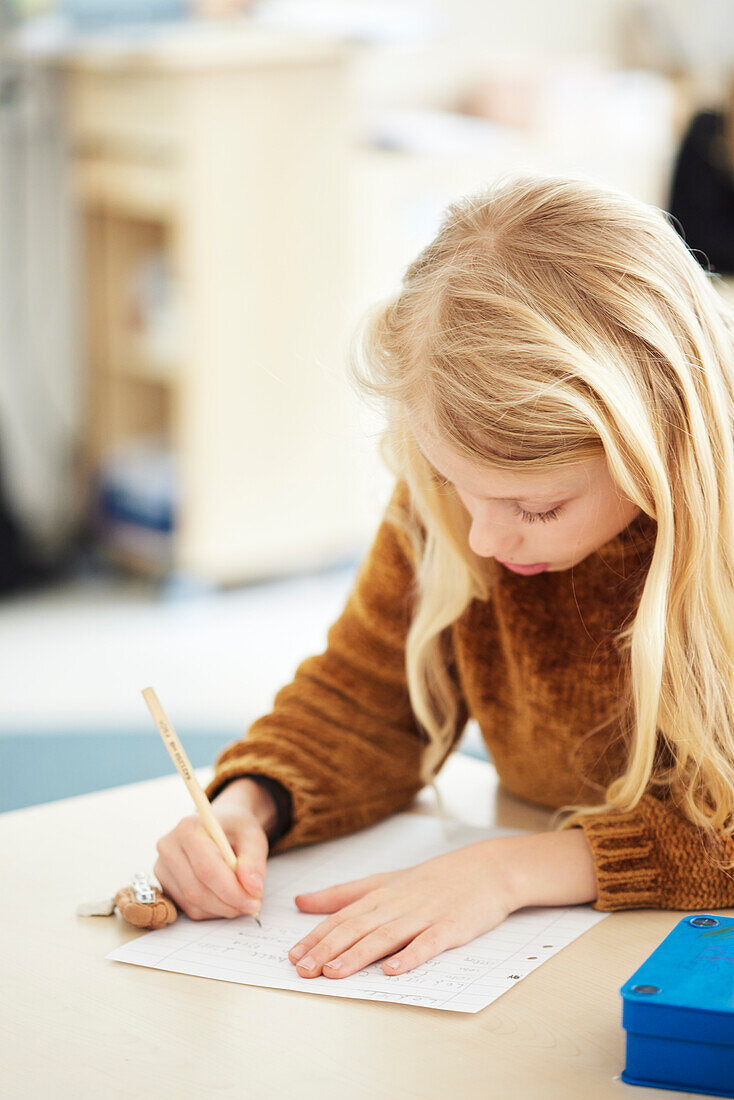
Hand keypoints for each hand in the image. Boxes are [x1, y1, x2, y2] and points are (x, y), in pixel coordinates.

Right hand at [154, 779, 274, 918]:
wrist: (219, 825)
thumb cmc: (235, 829)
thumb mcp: (253, 837)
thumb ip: (254, 861)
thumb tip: (252, 888)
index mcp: (188, 828)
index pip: (206, 869)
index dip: (231, 890)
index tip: (254, 901)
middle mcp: (169, 847)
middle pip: (197, 890)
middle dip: (228, 904)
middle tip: (252, 904)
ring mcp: (162, 867)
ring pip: (193, 903)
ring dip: (222, 909)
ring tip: (242, 899)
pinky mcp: (164, 884)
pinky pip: (189, 908)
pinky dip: (212, 910)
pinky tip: (225, 898)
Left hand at [287, 838, 520, 978]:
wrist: (484, 870)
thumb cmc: (431, 880)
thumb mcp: (383, 881)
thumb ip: (342, 894)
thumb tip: (300, 902)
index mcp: (379, 895)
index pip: (341, 918)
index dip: (316, 937)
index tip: (293, 956)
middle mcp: (396, 904)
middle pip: (357, 928)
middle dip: (327, 950)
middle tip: (303, 970)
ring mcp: (423, 916)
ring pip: (385, 937)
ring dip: (357, 956)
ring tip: (334, 973)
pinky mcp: (450, 928)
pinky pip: (427, 943)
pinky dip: (410, 957)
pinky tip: (393, 970)